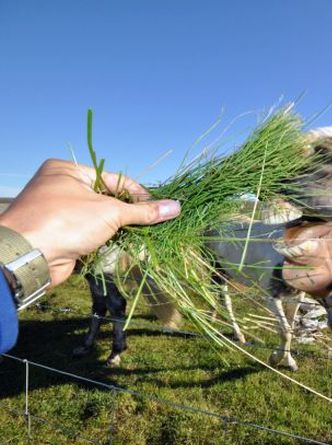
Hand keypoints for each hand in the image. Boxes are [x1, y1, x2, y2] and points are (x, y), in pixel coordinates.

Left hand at [0, 159, 180, 285]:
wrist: (28, 257)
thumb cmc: (66, 222)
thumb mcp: (110, 212)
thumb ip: (143, 211)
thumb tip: (175, 207)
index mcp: (69, 171)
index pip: (116, 179)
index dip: (140, 195)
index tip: (160, 209)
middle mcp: (62, 187)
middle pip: (109, 198)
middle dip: (129, 214)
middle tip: (152, 224)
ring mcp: (59, 211)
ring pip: (100, 218)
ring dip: (118, 229)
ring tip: (137, 237)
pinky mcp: (60, 233)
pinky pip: (90, 233)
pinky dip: (104, 240)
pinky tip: (116, 247)